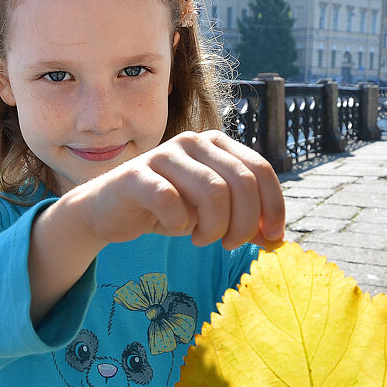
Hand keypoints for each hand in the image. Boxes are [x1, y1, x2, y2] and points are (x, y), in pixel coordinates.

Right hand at [29, 130, 283, 323]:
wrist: (108, 211)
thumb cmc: (165, 210)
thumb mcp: (211, 215)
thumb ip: (244, 222)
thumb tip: (278, 241)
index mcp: (217, 144)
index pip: (261, 170)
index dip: (274, 207)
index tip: (272, 238)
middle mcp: (193, 141)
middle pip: (242, 182)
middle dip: (245, 223)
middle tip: (230, 244)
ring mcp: (164, 155)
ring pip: (213, 192)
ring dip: (215, 227)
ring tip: (203, 239)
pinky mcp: (136, 175)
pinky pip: (172, 201)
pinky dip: (180, 223)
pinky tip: (176, 228)